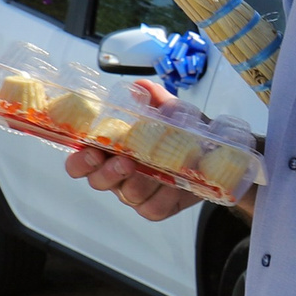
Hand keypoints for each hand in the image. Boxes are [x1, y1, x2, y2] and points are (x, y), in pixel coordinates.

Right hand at [63, 83, 200, 221]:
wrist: (215, 153)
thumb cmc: (182, 132)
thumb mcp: (171, 111)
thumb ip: (154, 99)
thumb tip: (141, 88)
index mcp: (110, 152)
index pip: (79, 163)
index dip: (81, 161)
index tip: (93, 151)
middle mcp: (117, 175)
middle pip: (98, 181)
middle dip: (109, 172)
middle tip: (126, 161)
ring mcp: (136, 193)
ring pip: (128, 194)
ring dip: (141, 181)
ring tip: (156, 168)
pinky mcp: (157, 207)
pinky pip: (153, 207)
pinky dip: (164, 194)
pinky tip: (175, 183)